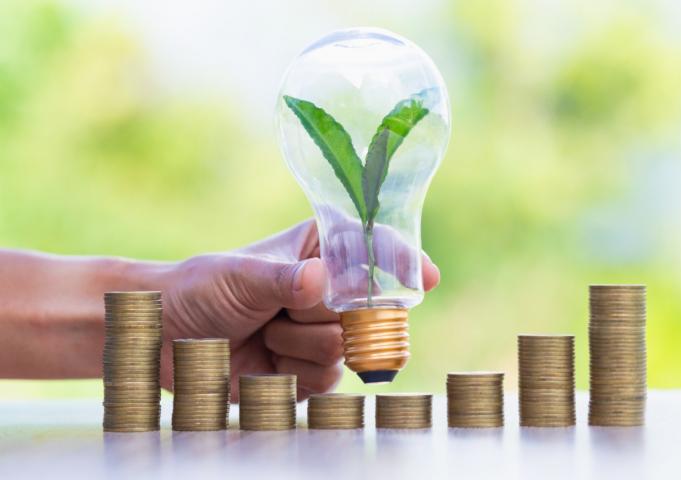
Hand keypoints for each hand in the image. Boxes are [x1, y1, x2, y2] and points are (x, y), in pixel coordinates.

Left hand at [158, 219, 440, 400]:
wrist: (168, 337)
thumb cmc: (204, 287)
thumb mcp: (241, 275)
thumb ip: (283, 280)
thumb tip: (320, 282)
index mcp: (322, 249)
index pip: (375, 249)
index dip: (404, 261)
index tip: (424, 277)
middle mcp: (333, 290)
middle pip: (369, 308)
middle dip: (324, 313)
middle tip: (284, 308)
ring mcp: (326, 332)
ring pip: (348, 347)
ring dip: (297, 344)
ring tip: (265, 330)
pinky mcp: (313, 370)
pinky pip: (327, 379)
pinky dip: (292, 372)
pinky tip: (268, 357)